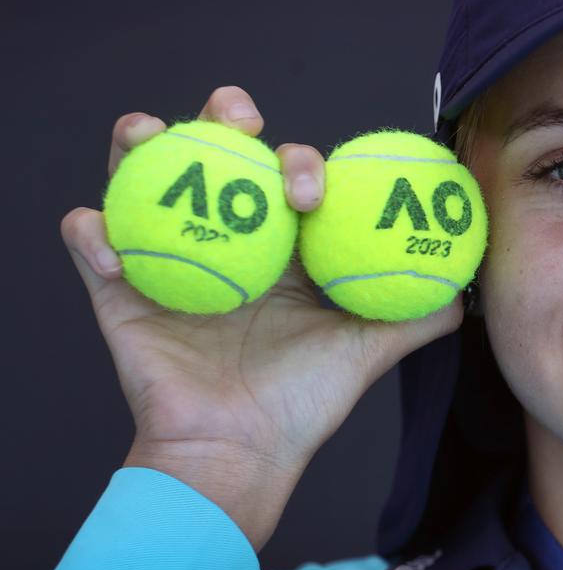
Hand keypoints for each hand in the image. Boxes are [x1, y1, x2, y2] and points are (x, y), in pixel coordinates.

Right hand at [62, 86, 462, 547]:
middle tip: (238, 117)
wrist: (240, 453)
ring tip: (150, 136)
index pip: (284, 176)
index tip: (310, 189)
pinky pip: (91, 248)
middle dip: (224, 116)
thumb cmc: (303, 403)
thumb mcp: (368, 351)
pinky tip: (108, 238)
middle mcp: (223, 239)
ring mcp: (168, 257)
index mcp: (279, 246)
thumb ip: (416, 315)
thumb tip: (464, 288)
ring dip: (141, 145)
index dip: (298, 162)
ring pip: (144, 179)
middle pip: (216, 154)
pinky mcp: (119, 290)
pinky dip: (91, 233)